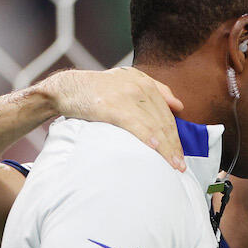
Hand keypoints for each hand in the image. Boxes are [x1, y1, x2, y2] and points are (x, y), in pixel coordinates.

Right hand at [42, 68, 186, 171]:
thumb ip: (157, 89)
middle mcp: (140, 88)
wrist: (67, 88)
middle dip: (174, 146)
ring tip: (172, 165)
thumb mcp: (129, 80)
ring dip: (165, 148)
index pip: (167, 115)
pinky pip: (134, 123)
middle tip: (180, 166)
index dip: (176, 136)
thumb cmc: (98, 89)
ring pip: (153, 125)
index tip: (180, 155)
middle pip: (163, 122)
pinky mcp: (112, 106)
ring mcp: (126, 96)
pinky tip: (155, 149)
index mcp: (146, 83)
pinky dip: (147, 137)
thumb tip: (179, 105)